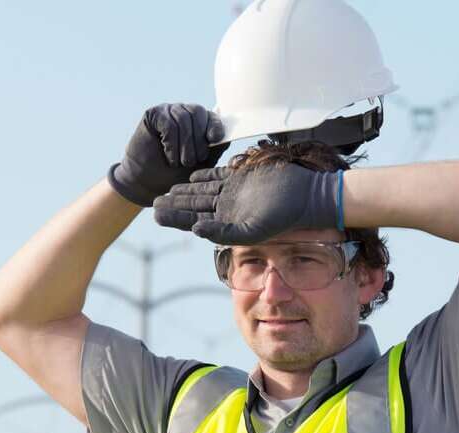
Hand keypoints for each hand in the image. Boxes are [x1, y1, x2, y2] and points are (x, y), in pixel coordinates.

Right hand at [107, 104, 228, 207]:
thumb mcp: (200, 165)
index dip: (215, 125)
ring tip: (178, 162)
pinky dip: (171, 143)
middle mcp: (184, 112)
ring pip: (183, 118)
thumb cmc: (174, 174)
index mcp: (198, 122)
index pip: (211, 116)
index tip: (214, 139)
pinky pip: (168, 123)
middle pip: (198, 112)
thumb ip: (214, 150)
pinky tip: (168, 155)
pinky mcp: (153, 114)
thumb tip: (228, 137)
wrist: (147, 182)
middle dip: (197, 140)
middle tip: (191, 161)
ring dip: (183, 144)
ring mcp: (169, 111)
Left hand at [153, 163, 341, 244]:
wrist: (305, 197)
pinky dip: (205, 175)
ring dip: (185, 191)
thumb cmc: (282, 219)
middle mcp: (228, 209)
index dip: (175, 218)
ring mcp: (235, 193)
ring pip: (203, 191)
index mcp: (227, 223)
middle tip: (153, 201)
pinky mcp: (243, 178)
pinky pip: (219, 175)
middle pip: (195, 206)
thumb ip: (222, 232)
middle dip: (174, 204)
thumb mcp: (250, 231)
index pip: (194, 220)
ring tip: (166, 190)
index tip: (155, 215)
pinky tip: (190, 175)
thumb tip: (195, 229)